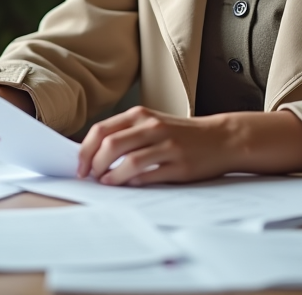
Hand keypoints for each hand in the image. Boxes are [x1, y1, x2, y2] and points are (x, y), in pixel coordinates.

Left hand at [76, 106, 234, 185]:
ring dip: (111, 177)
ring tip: (107, 183)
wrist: (221, 138)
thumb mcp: (152, 124)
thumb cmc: (181, 133)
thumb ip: (126, 133)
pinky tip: (129, 186)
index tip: (80, 167)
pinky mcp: (179, 165)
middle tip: (91, 178)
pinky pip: (149, 176)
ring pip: (128, 162)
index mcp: (141, 115)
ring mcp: (167, 146)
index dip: (85, 150)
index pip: (101, 130)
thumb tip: (92, 154)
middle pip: (110, 145)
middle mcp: (152, 127)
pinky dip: (133, 183)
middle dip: (94, 165)